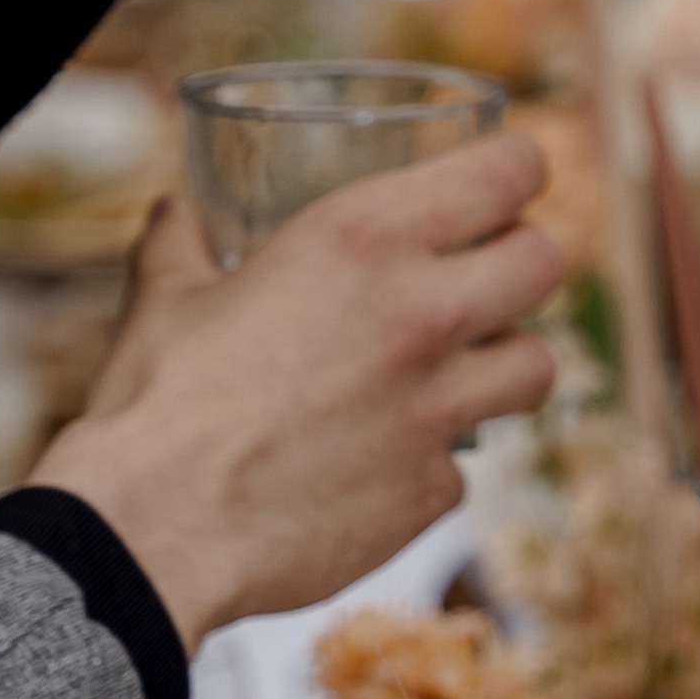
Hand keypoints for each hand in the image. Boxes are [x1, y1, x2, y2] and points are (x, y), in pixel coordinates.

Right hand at [31, 135, 562, 644]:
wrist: (155, 530)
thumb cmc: (155, 402)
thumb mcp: (165, 299)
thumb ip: (181, 244)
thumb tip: (175, 213)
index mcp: (364, 238)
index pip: (507, 171)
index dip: (517, 168)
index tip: (507, 181)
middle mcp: (422, 315)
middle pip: (544, 263)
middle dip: (521, 263)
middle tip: (484, 276)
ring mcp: (438, 410)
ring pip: (537, 367)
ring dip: (504, 363)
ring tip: (458, 370)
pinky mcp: (431, 492)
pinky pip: (463, 465)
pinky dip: (430, 460)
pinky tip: (381, 461)